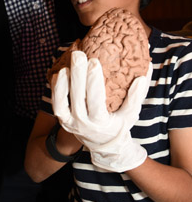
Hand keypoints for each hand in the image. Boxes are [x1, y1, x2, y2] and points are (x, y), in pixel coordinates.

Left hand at [52, 51, 151, 171]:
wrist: (105, 146)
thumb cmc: (120, 126)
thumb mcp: (131, 114)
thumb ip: (137, 95)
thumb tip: (145, 72)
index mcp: (101, 123)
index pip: (95, 101)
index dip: (93, 81)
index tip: (94, 61)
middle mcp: (83, 124)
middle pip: (77, 98)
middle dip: (77, 75)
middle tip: (78, 55)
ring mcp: (71, 123)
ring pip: (62, 103)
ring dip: (62, 84)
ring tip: (66, 65)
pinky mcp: (63, 120)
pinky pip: (56, 104)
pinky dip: (56, 90)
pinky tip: (60, 73)